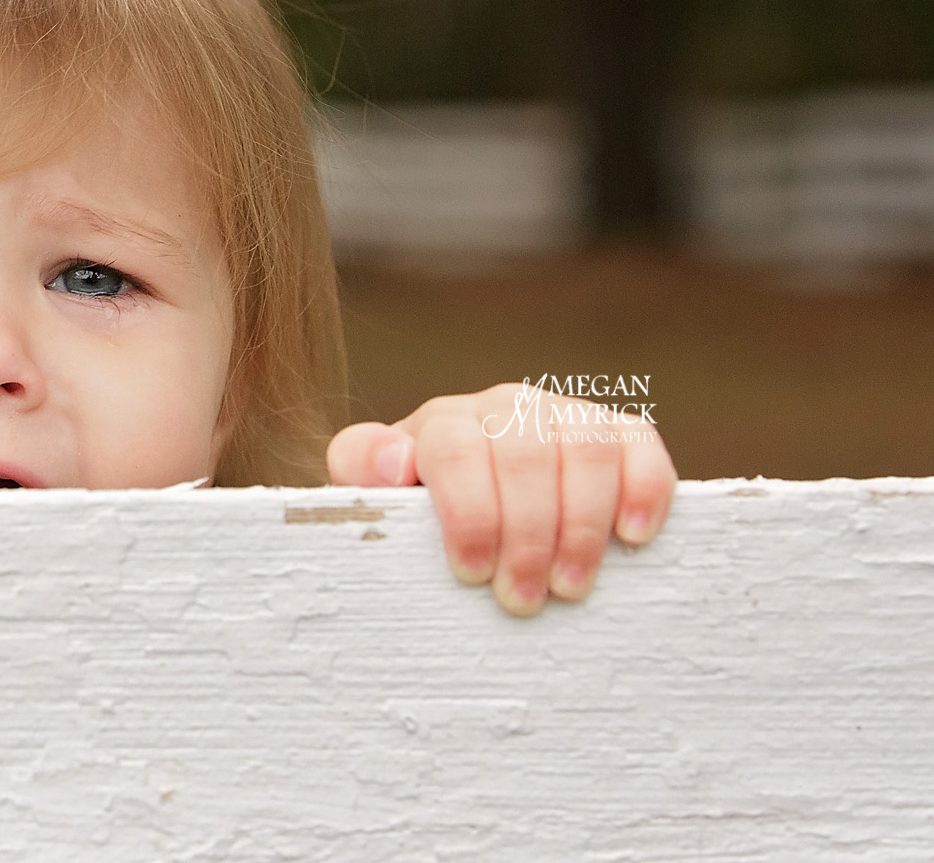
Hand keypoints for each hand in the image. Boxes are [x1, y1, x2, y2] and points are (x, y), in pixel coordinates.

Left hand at [326, 383, 675, 614]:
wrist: (468, 502)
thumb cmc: (421, 511)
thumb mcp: (377, 494)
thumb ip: (363, 469)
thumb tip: (396, 462)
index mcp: (446, 422)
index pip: (456, 448)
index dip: (468, 513)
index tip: (471, 573)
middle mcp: (507, 407)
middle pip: (524, 453)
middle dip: (526, 534)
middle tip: (521, 599)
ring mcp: (565, 416)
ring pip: (585, 448)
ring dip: (582, 524)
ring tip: (570, 587)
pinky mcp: (618, 434)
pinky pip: (639, 444)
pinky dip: (643, 487)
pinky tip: (633, 536)